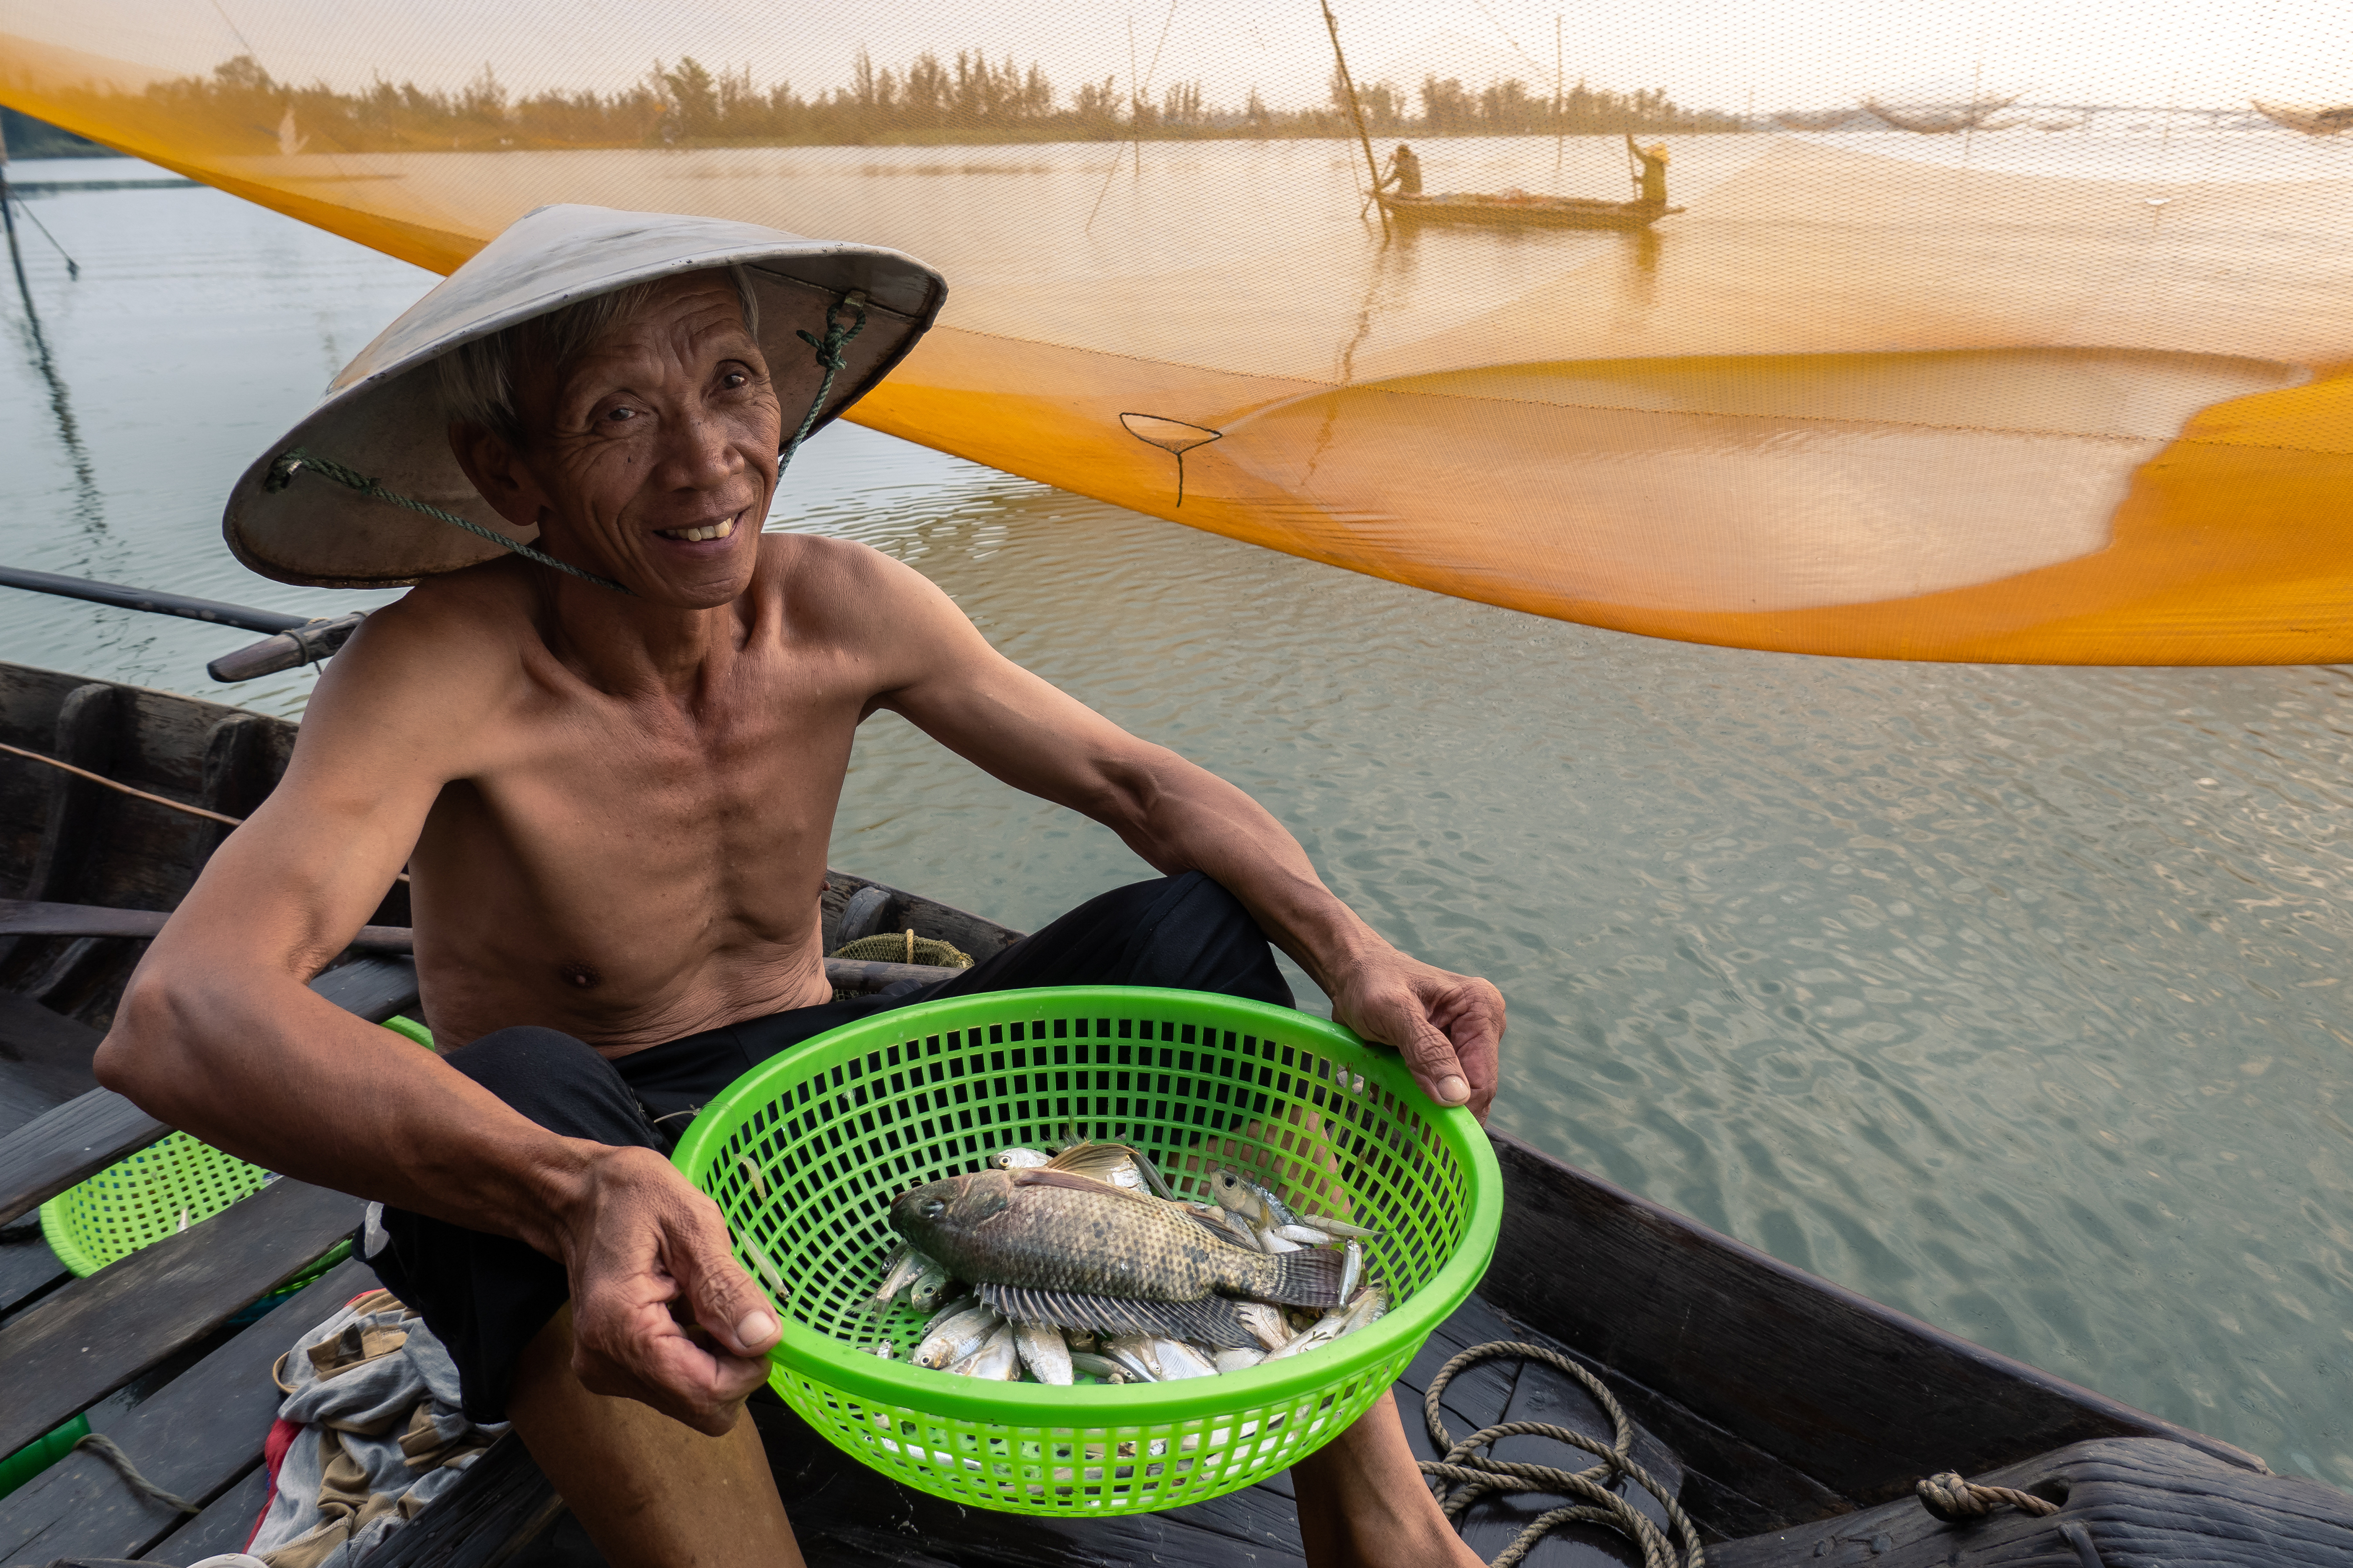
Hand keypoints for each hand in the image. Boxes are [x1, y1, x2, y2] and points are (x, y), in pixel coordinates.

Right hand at [552, 1144, 780, 1433]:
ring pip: (692, 1401)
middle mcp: (605, 1364)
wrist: (579, 1197)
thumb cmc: (632, 1197)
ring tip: (701, 1301)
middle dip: (734, 1364)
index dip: (749, 1366)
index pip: (706, 1393)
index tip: (754, 1319)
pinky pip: (676, 1386)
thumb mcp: (692, 1223)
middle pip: (701, 1406)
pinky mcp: (612, 1370)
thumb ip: (726, 1287)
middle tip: (729, 1307)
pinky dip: (698, 1356)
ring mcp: (605, 1371)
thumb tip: (764, 1339)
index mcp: (620, 1328)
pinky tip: (687, 1312)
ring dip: (717, 1359)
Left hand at [1325, 948, 1504, 1120]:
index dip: (1456, 1111)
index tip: (1425, 1132)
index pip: (1482, 1079)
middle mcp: (1484, 1026)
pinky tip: (1396, 1091)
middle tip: (1400, 1113)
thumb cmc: (1369, 981)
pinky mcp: (1451, 1053)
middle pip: (1472, 1091)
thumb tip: (1456, 1097)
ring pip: (1456, 1096)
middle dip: (1439, 1109)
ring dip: (1425, 1105)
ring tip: (1393, 1096)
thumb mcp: (1391, 1011)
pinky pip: (1442, 1090)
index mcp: (1480, 1009)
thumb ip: (1425, 1050)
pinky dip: (1419, 1098)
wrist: (1352, 971)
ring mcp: (1468, 1041)